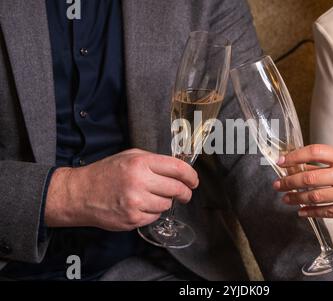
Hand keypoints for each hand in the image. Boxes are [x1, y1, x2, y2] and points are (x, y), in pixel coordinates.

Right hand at [45, 149, 198, 230]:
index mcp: (141, 162)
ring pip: (167, 205)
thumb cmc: (105, 173)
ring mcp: (136, 202)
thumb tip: (178, 170)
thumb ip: (154, 161)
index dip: (191, 176)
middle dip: (184, 192)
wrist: (79, 194)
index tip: (194, 181)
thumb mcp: (129, 156)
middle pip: (177, 189)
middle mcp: (140, 181)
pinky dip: (152, 212)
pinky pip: (155, 217)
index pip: (178, 168)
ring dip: (164, 202)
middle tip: (183, 194)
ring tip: (150, 197)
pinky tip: (140, 206)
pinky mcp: (132, 218)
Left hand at [273, 144, 332, 220]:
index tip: (281, 162)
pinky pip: (327, 212)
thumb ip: (324, 163)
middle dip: (289, 182)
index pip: (315, 152)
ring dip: (297, 198)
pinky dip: (311, 212)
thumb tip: (294, 165)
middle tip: (277, 185)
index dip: (295, 156)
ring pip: (316, 196)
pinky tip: (301, 211)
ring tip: (286, 198)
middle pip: (311, 177)